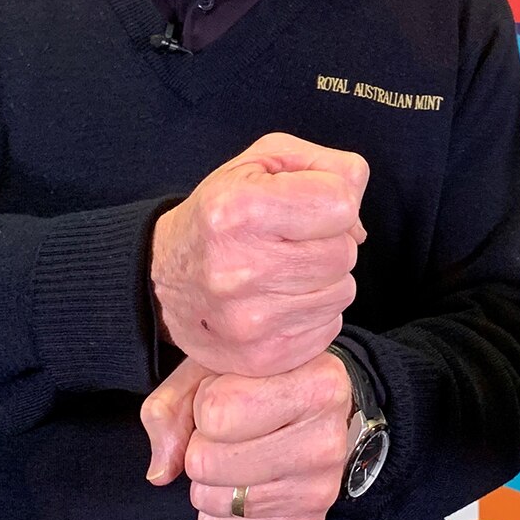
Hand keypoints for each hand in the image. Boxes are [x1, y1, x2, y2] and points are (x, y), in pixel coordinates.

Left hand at [141, 351, 356, 519]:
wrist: (312, 410)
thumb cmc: (262, 383)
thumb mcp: (216, 366)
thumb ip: (174, 406)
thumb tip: (162, 470)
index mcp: (319, 383)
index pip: (217, 412)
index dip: (206, 401)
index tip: (231, 391)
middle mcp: (328, 438)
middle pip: (208, 462)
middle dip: (203, 446)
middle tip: (232, 430)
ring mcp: (320, 488)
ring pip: (215, 499)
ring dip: (212, 480)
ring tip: (239, 454)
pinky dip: (221, 512)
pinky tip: (245, 483)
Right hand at [153, 132, 367, 376]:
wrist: (161, 276)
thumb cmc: (222, 213)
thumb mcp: (263, 162)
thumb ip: (328, 168)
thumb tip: (358, 221)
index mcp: (239, 210)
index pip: (341, 205)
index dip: (332, 200)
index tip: (305, 206)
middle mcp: (240, 269)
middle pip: (345, 252)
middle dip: (328, 242)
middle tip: (290, 242)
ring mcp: (250, 322)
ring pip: (342, 291)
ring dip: (323, 279)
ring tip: (282, 271)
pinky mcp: (262, 357)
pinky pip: (329, 327)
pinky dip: (314, 312)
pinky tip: (279, 301)